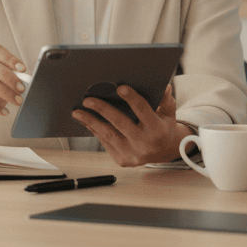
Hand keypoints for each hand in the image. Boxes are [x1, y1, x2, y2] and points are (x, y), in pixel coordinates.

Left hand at [72, 83, 188, 166]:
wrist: (165, 152)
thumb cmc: (164, 127)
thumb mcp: (169, 113)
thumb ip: (165, 100)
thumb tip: (163, 86)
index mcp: (158, 130)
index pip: (143, 111)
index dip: (132, 99)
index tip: (120, 88)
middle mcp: (145, 144)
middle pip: (121, 123)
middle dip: (103, 110)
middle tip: (88, 100)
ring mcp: (133, 154)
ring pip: (109, 135)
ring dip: (91, 122)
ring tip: (78, 112)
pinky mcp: (123, 160)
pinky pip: (106, 143)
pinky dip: (95, 131)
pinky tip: (87, 121)